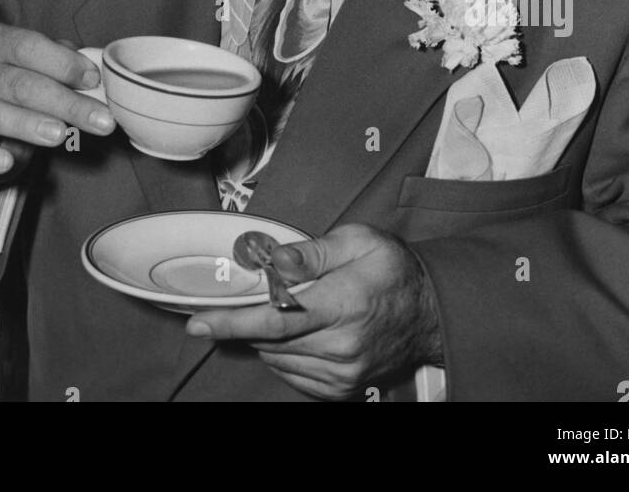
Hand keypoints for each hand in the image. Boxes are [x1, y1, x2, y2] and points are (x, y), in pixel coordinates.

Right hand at [0, 25, 115, 200]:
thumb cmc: (22, 86)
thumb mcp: (41, 68)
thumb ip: (64, 65)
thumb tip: (95, 73)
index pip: (27, 46)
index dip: (62, 62)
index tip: (93, 80)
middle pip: (18, 84)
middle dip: (64, 102)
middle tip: (100, 120)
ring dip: (27, 124)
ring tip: (60, 135)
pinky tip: (6, 162)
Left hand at [185, 224, 442, 400]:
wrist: (430, 313)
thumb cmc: (392, 269)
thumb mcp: (359, 240)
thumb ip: (313, 252)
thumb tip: (274, 260)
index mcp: (344, 304)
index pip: (276, 318)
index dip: (232, 321)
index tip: (198, 323)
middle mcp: (341, 346)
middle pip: (270, 339)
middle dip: (248, 318)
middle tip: (249, 293)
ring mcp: (341, 373)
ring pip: (276, 358)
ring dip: (266, 334)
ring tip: (285, 307)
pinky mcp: (340, 388)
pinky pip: (291, 374)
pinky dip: (282, 352)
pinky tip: (296, 331)